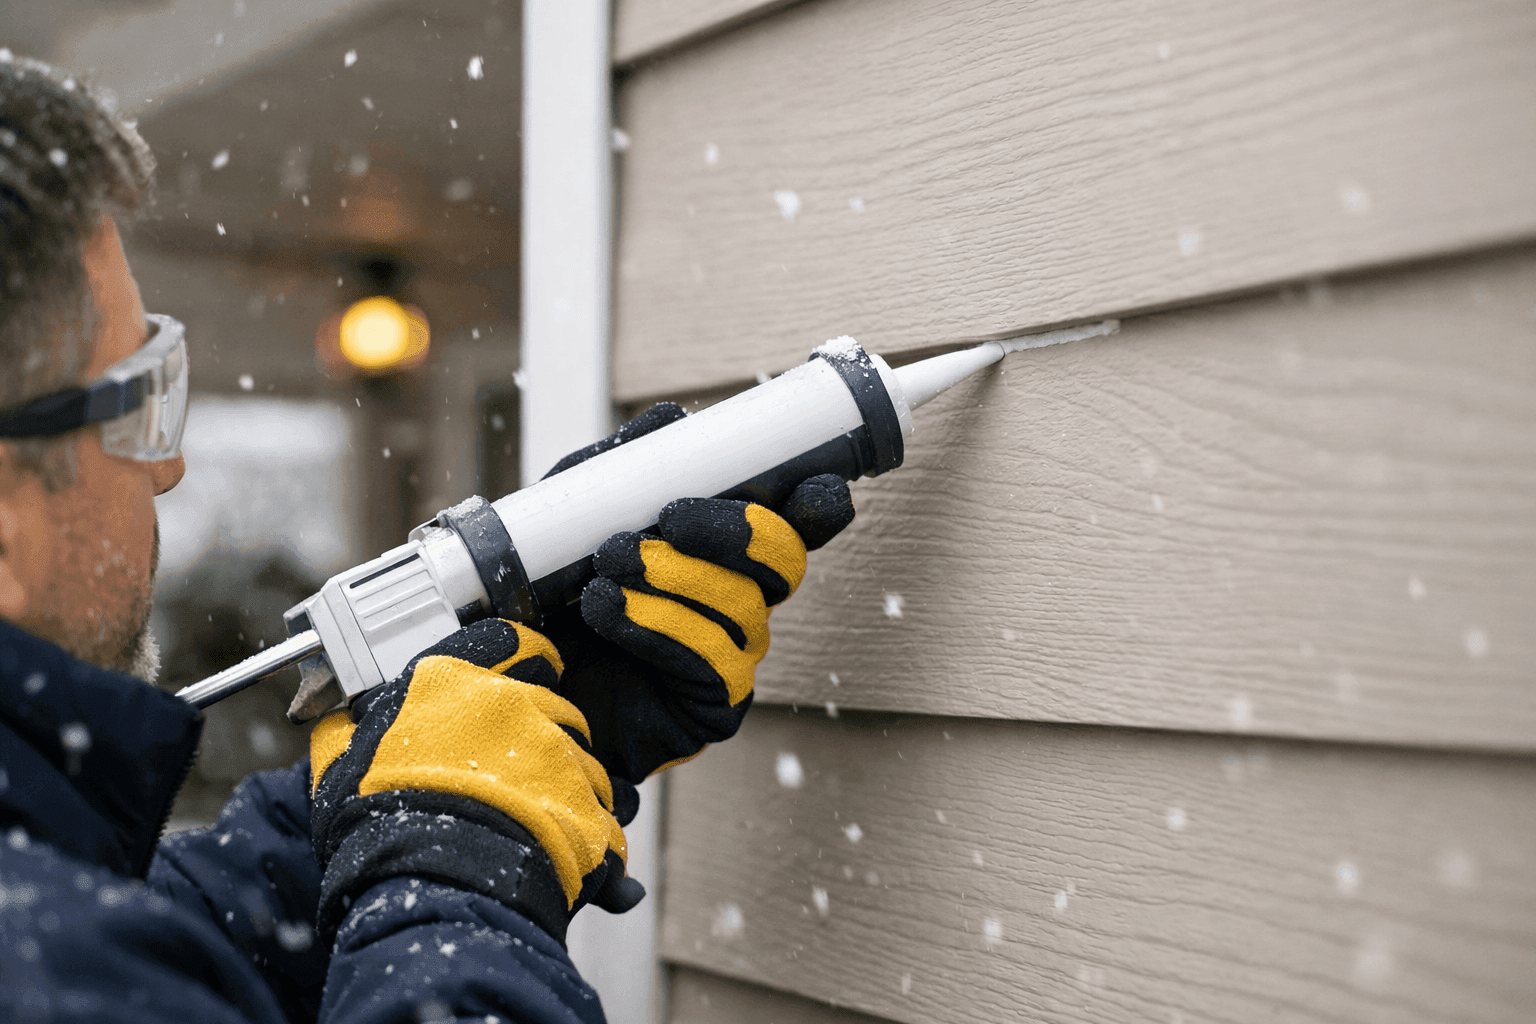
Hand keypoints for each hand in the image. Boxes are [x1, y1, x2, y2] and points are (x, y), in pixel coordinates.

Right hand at [308, 619, 643, 945]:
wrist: (427, 886)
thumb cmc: (377, 827)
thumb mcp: (341, 770)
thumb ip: (343, 734)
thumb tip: (336, 721)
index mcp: (450, 681)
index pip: (508, 639)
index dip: (524, 654)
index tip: (530, 667)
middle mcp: (510, 703)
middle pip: (552, 698)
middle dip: (545, 727)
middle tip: (523, 763)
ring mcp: (552, 747)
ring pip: (582, 751)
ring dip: (569, 775)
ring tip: (541, 813)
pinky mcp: (585, 795)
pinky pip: (601, 804)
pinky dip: (590, 822)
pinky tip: (567, 844)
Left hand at [539, 404, 855, 787]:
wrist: (514, 688)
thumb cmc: (552, 600)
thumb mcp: (572, 521)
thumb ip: (616, 471)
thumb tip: (670, 419)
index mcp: (723, 553)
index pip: (794, 524)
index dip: (818, 504)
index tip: (816, 486)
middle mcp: (741, 600)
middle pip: (786, 560)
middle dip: (734, 531)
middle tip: (670, 517)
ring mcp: (732, 655)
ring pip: (745, 605)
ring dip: (676, 575)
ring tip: (610, 564)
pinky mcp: (714, 706)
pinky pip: (713, 661)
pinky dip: (658, 626)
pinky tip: (606, 610)